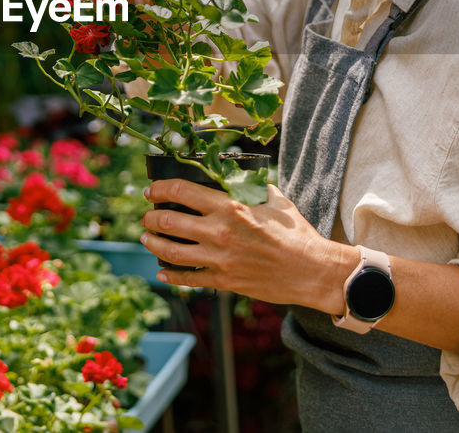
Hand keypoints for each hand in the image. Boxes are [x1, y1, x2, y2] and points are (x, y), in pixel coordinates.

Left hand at [140, 180, 354, 312]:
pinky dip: (171, 276)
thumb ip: (252, 188)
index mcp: (230, 207)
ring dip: (153, 243)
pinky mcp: (224, 281)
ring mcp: (219, 259)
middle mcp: (219, 232)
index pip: (182, 191)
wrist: (311, 270)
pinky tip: (161, 271)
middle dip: (151, 217)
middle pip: (169, 221)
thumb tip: (239, 178)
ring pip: (171, 251)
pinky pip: (189, 279)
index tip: (151, 190)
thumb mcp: (275, 201)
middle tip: (147, 215)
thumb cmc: (296, 233)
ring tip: (147, 237)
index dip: (160, 188)